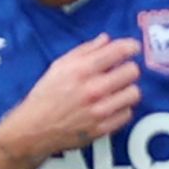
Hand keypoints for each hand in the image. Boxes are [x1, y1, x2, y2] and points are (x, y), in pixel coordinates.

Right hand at [0, 34, 141, 168]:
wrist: (33, 128)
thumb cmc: (45, 95)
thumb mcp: (59, 66)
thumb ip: (84, 51)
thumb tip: (106, 39)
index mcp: (81, 70)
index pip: (118, 52)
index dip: (131, 47)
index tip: (133, 47)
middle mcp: (93, 89)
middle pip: (132, 71)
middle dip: (128, 68)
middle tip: (121, 71)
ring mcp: (100, 110)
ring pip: (134, 93)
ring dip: (127, 90)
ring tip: (116, 90)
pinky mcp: (103, 128)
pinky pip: (128, 113)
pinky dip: (122, 109)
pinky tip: (111, 106)